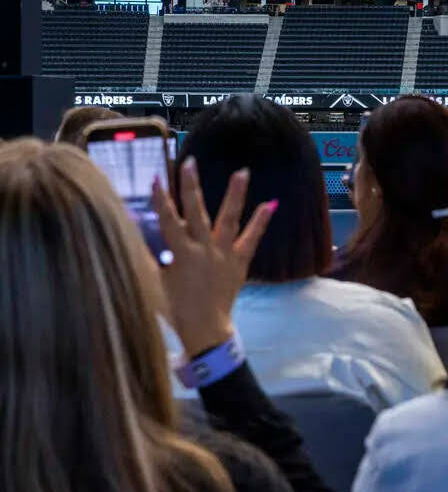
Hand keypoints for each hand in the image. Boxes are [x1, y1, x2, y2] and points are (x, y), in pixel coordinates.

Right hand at [152, 157, 276, 357]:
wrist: (204, 328)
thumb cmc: (174, 307)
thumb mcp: (153, 281)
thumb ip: (145, 254)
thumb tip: (133, 229)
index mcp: (180, 253)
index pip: (168, 220)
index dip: (161, 199)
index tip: (157, 177)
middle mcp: (203, 249)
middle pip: (196, 212)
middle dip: (192, 186)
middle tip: (190, 162)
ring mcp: (224, 254)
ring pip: (229, 219)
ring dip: (235, 195)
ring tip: (243, 171)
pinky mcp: (239, 261)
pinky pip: (252, 239)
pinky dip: (260, 222)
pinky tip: (270, 204)